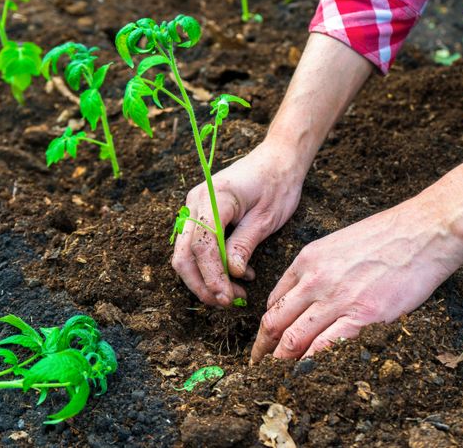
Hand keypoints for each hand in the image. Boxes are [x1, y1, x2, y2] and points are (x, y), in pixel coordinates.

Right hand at [171, 141, 305, 306]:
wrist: (278, 160)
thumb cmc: (277, 184)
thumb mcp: (267, 218)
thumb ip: (245, 244)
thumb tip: (232, 274)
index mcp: (214, 197)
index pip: (202, 245)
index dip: (211, 275)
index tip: (227, 297)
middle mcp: (196, 201)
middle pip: (184, 254)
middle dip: (202, 284)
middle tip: (228, 302)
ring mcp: (195, 207)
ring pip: (186, 254)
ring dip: (205, 278)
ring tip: (234, 293)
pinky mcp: (201, 214)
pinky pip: (196, 246)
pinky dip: (210, 266)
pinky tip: (236, 275)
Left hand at [250, 194, 456, 361]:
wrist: (424, 232)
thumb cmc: (387, 236)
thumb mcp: (339, 243)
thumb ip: (318, 268)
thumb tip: (304, 294)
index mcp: (308, 260)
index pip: (275, 301)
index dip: (266, 327)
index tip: (266, 342)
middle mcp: (315, 280)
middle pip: (275, 323)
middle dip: (263, 349)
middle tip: (258, 367)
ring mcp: (338, 299)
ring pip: (293, 339)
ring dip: (280, 362)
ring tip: (276, 379)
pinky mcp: (363, 317)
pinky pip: (325, 348)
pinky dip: (310, 365)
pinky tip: (305, 376)